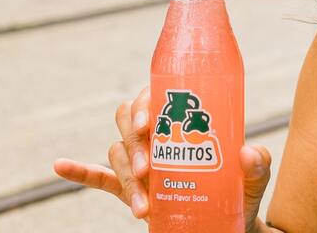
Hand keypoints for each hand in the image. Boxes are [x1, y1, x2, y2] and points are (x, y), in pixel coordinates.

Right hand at [53, 85, 275, 229]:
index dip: (147, 102)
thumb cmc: (241, 196)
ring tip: (142, 205)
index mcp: (183, 123)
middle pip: (129, 121)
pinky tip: (60, 166)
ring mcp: (142, 165)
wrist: (230, 230)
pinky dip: (80, 171)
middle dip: (134, 142)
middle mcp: (158, 138)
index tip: (150, 122)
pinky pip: (100, 177)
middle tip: (148, 168)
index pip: (157, 97)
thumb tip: (248, 152)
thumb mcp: (253, 181)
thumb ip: (256, 165)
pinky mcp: (131, 191)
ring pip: (117, 152)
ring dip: (125, 175)